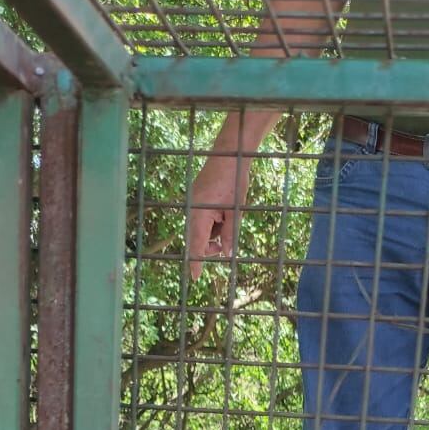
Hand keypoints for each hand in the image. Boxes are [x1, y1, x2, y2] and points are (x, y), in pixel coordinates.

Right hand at [186, 153, 251, 279]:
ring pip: (202, 229)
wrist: (229, 153)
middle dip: (211, 245)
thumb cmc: (234, 179)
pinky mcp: (198, 199)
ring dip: (214, 232)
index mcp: (200, 213)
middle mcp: (193, 209)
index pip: (196, 243)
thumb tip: (227, 252)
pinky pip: (203, 218)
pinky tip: (223, 211)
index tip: (195, 277)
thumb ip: (230, 233)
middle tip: (226, 244)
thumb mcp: (236, 210)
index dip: (196, 261)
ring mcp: (194, 203)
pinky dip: (212, 222)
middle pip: (198, 239)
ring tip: (228, 218)